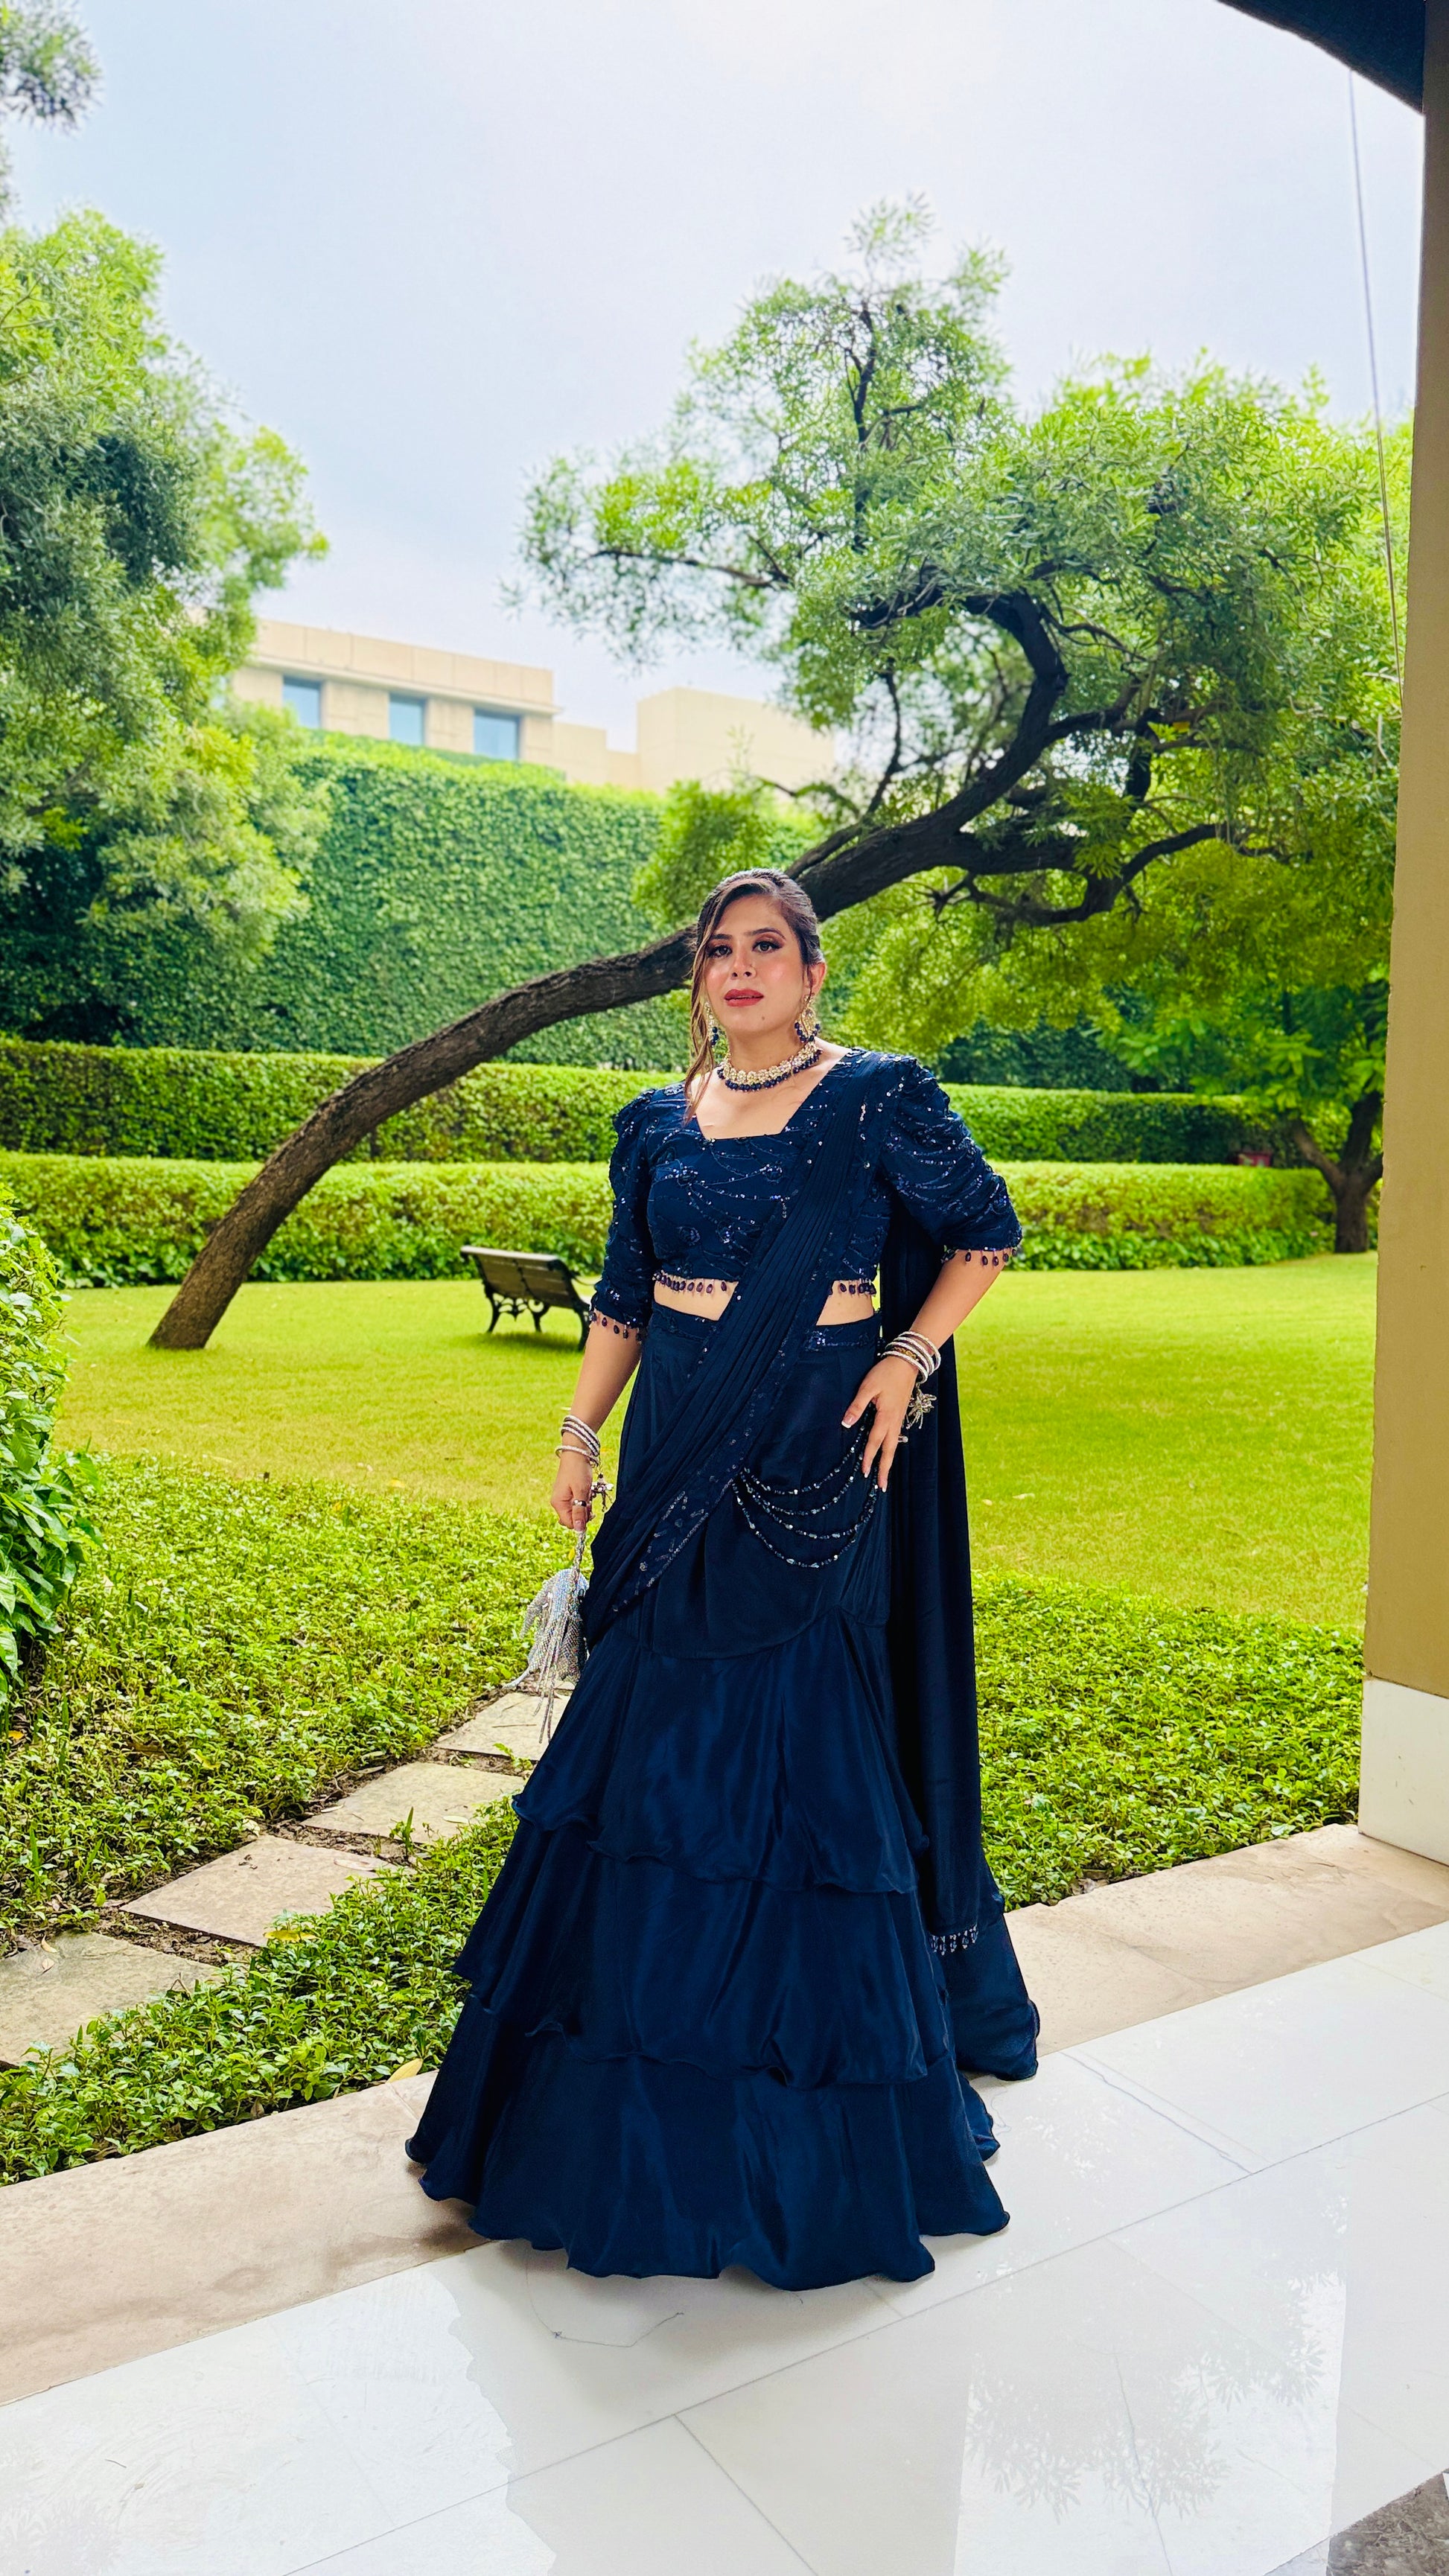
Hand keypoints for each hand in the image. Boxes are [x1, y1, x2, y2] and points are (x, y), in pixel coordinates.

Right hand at [550, 1449, 595, 1533]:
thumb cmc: (578, 1470)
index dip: (581, 1522)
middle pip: (573, 1518)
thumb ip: (580, 1511)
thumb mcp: (581, 1492)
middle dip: (584, 1513)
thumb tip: (578, 1529)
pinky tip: (586, 1490)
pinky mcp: (568, 1493)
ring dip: (585, 1505)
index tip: (591, 1513)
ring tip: (588, 1493)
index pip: (570, 1523)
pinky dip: (584, 1499)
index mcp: (558, 1503)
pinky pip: (577, 1502)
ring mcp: (562, 1497)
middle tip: (589, 1500)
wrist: (576, 1453)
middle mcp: (558, 1502)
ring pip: (576, 1510)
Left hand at [842, 1354, 918, 1490]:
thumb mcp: (868, 1386)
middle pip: (890, 1450)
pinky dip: (892, 1448)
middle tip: (881, 1486)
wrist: (908, 1362)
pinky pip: (896, 1436)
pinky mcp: (900, 1413)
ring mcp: (899, 1418)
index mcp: (886, 1416)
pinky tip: (889, 1451)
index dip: (869, 1458)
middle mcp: (895, 1421)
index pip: (875, 1442)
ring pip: (894, 1444)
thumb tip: (846, 1423)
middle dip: (885, 1468)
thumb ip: (857, 1406)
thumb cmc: (886, 1372)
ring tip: (884, 1474)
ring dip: (889, 1460)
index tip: (864, 1473)